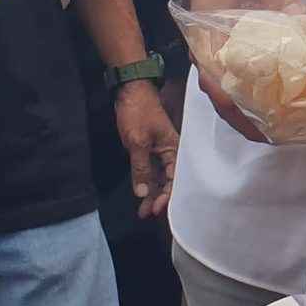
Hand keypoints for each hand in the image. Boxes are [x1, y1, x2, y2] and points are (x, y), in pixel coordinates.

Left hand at [114, 80, 181, 219]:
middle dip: (158, 198)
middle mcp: (169, 152)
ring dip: (151, 193)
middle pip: (168, 180)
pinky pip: (150, 170)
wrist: (130, 91)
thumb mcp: (138, 141)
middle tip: (147, 214)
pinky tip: (141, 194)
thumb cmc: (138, 113)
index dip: (167, 195)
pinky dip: (145, 182)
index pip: (175, 178)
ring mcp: (158, 151)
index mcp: (174, 149)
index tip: (156, 209)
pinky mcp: (147, 150)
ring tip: (142, 211)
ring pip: (158, 177)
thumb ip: (140, 168)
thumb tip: (142, 194)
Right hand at [184, 0, 303, 142]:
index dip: (235, 110)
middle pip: (223, 102)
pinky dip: (255, 101)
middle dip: (250, 123)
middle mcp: (208, 58)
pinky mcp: (228, 59)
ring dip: (252, 116)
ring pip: (229, 99)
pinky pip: (238, 87)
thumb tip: (301, 17)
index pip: (215, 85)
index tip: (260, 126)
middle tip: (282, 137)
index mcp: (208, 41)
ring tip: (285, 130)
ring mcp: (216, 61)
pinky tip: (281, 107)